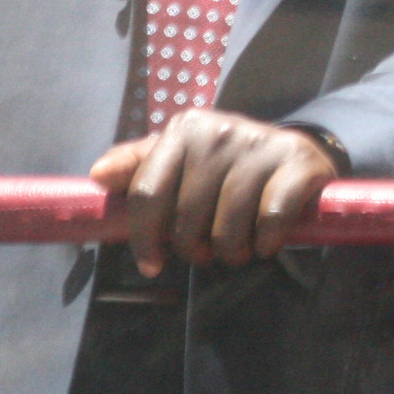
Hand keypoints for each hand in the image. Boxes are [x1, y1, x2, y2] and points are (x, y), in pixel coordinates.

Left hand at [89, 111, 338, 277]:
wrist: (294, 153)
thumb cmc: (224, 166)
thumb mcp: (179, 161)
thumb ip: (136, 167)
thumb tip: (98, 176)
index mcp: (184, 130)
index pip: (147, 192)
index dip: (145, 237)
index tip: (152, 264)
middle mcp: (220, 131)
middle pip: (187, 219)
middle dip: (194, 248)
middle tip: (207, 250)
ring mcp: (260, 144)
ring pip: (228, 227)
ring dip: (232, 252)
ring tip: (237, 248)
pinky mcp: (296, 161)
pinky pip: (270, 219)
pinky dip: (266, 241)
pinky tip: (266, 242)